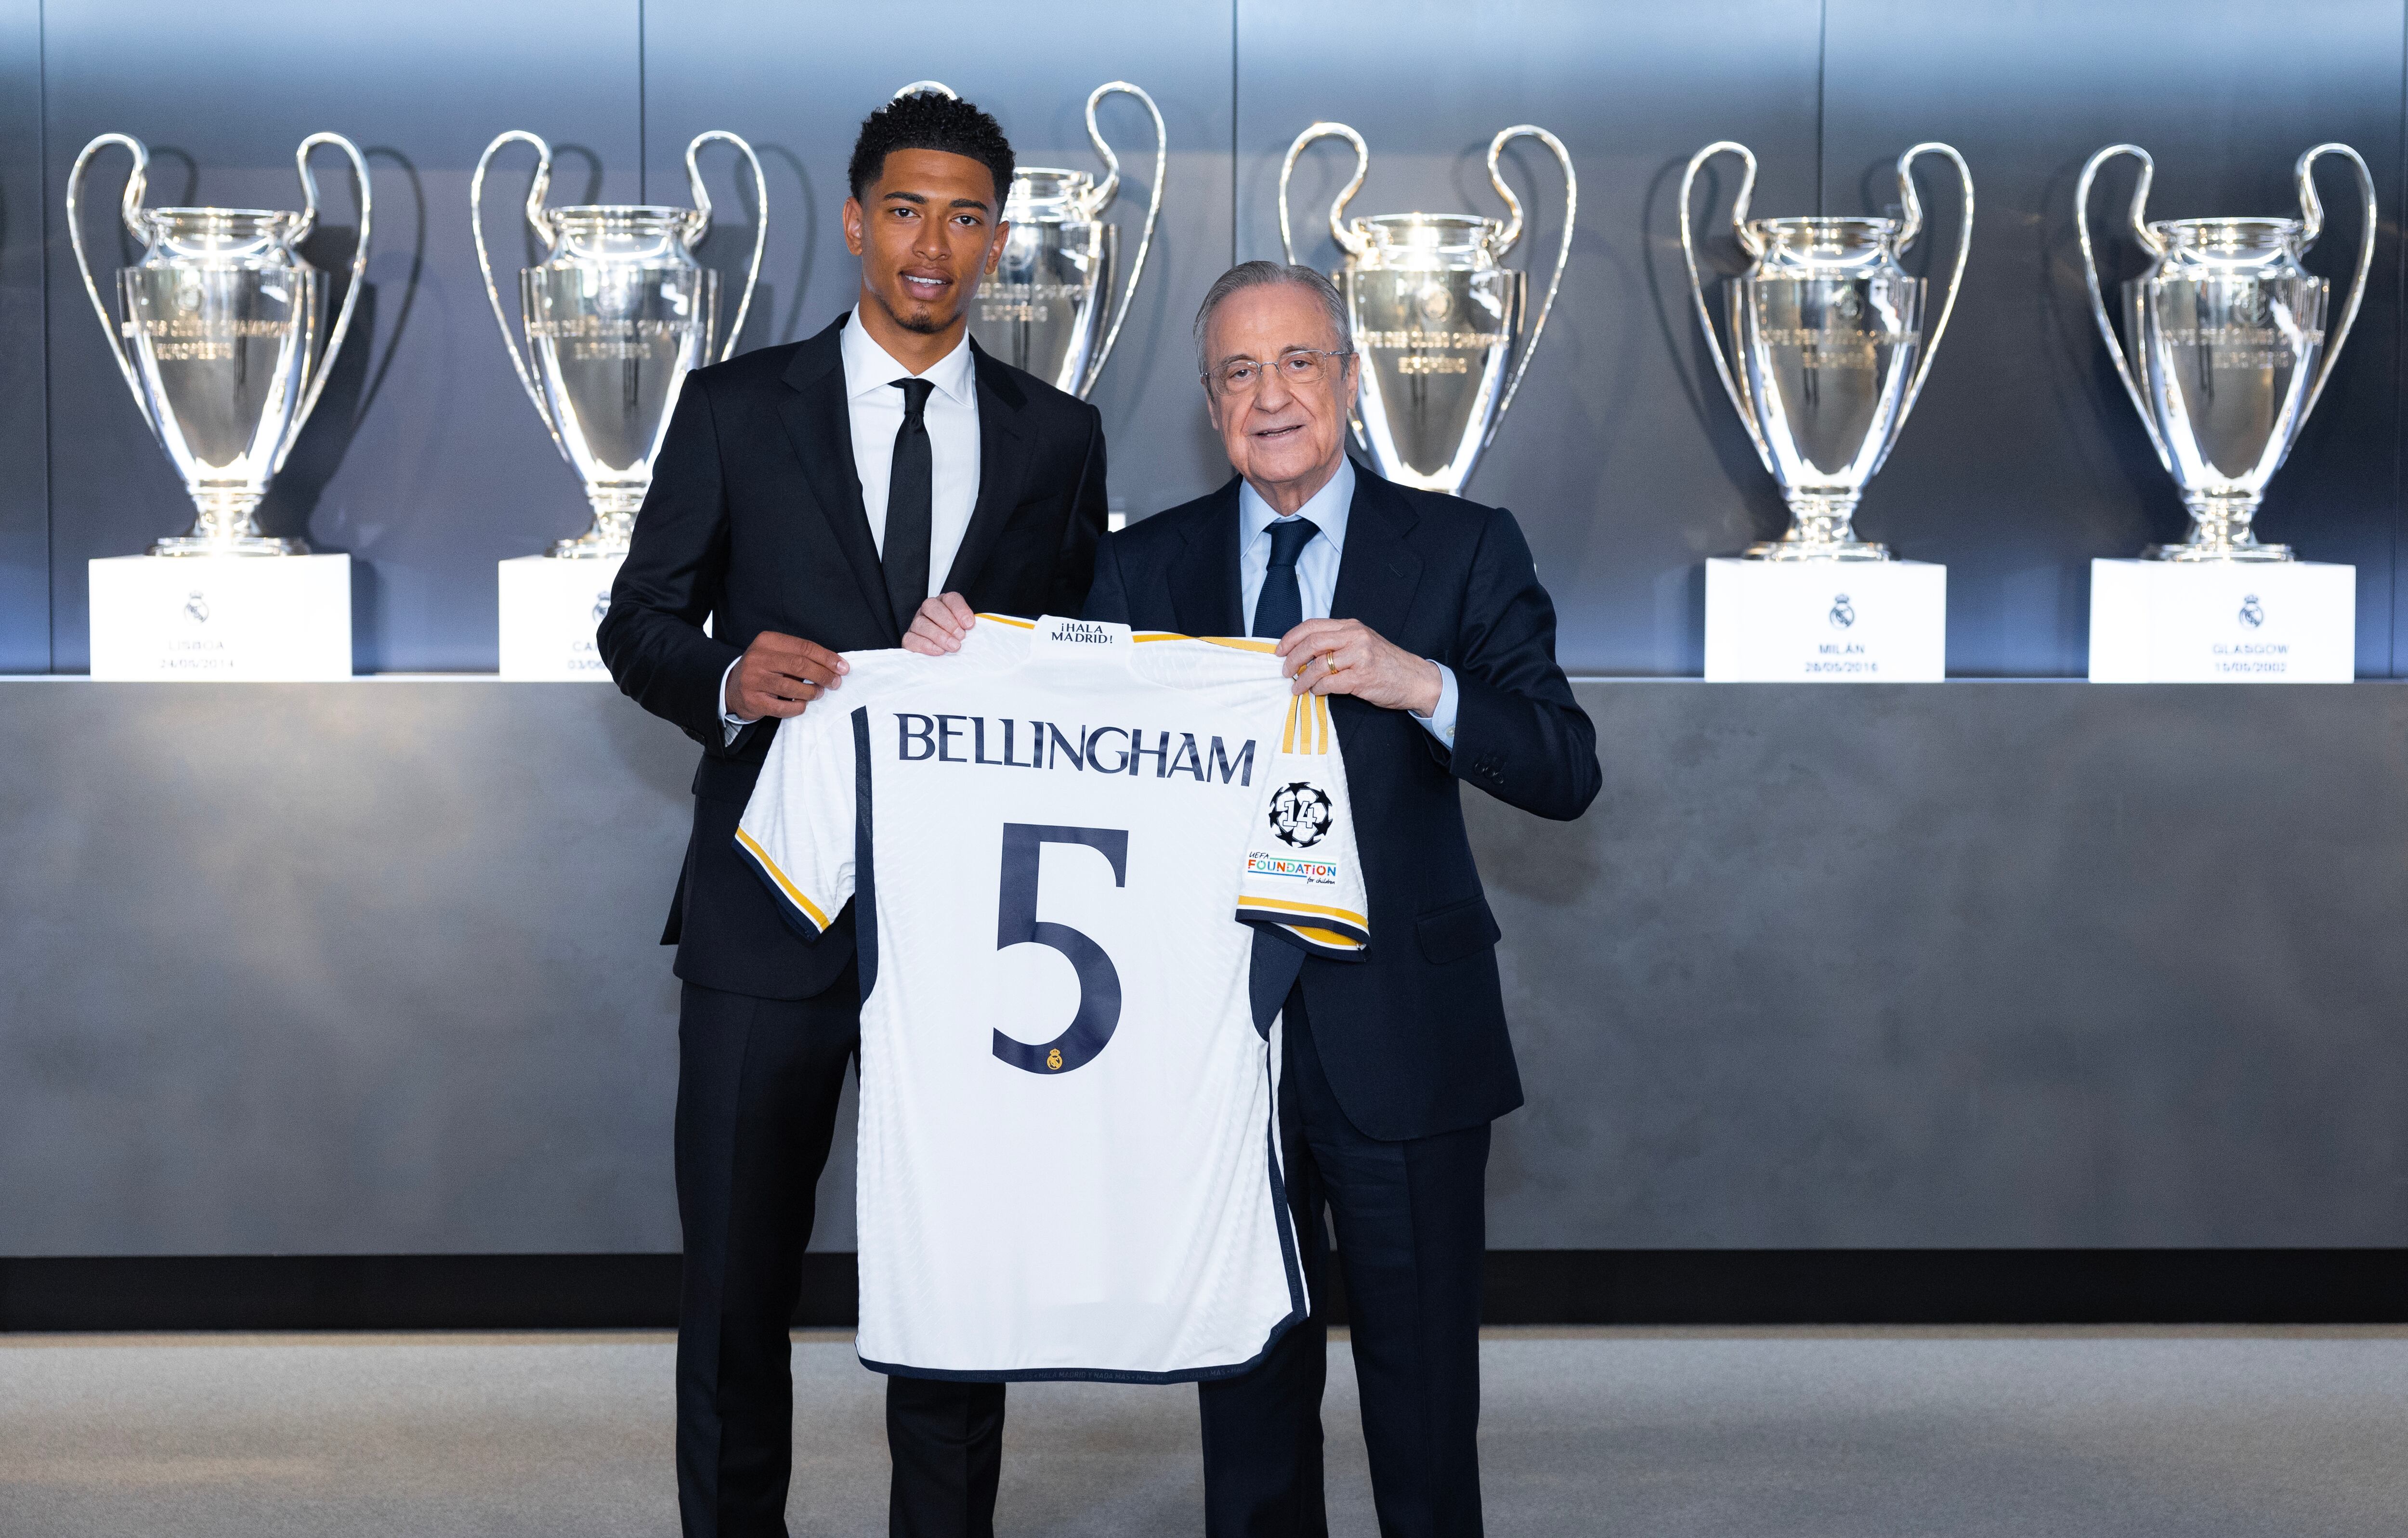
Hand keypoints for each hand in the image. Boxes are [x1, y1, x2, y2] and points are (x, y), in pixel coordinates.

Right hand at [727, 631, 847, 721]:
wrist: (733, 688)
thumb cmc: (764, 669)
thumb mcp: (778, 654)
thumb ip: (801, 656)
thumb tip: (835, 666)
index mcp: (767, 641)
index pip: (804, 647)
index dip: (827, 658)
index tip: (843, 667)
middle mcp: (758, 658)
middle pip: (799, 665)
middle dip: (823, 675)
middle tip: (835, 683)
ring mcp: (753, 680)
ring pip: (791, 687)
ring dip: (811, 692)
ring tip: (819, 693)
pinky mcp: (753, 700)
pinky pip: (783, 707)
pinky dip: (798, 707)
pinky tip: (803, 705)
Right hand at [902, 592, 976, 655]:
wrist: (942, 656)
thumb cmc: (956, 639)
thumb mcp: (965, 629)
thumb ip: (968, 626)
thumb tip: (972, 628)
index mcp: (944, 603)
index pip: (951, 599)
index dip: (960, 610)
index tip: (969, 625)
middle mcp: (928, 610)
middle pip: (931, 606)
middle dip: (948, 622)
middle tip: (960, 636)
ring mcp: (916, 623)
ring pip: (921, 623)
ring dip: (939, 635)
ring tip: (953, 646)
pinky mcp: (909, 639)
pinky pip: (911, 639)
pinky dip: (926, 645)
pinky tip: (938, 651)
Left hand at [1276, 618, 1441, 714]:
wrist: (1415, 679)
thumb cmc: (1386, 663)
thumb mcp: (1361, 643)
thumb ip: (1337, 642)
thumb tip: (1303, 652)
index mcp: (1351, 626)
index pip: (1312, 626)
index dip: (1291, 638)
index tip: (1280, 651)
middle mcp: (1355, 637)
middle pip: (1311, 643)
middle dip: (1292, 659)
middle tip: (1284, 671)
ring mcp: (1359, 656)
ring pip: (1318, 665)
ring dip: (1302, 679)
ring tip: (1296, 687)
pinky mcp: (1362, 677)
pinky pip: (1329, 683)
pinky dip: (1317, 689)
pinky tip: (1316, 692)